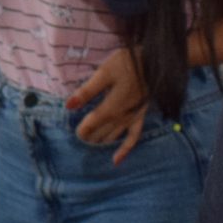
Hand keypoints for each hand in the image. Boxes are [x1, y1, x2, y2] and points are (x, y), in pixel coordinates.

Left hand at [68, 49, 149, 163]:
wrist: (153, 62)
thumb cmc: (126, 64)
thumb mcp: (104, 73)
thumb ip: (87, 91)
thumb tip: (69, 106)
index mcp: (110, 107)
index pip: (90, 125)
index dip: (81, 129)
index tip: (72, 130)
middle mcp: (121, 117)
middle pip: (100, 133)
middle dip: (88, 137)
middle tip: (78, 138)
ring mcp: (131, 118)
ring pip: (113, 137)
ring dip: (101, 142)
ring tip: (90, 145)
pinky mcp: (140, 116)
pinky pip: (133, 137)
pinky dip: (125, 149)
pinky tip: (116, 160)